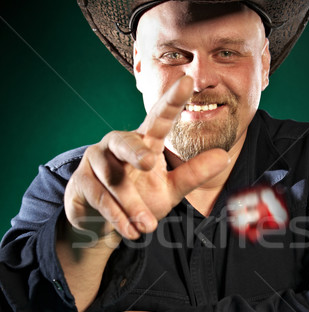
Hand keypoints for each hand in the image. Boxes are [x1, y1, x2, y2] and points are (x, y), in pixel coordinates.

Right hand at [64, 76, 229, 240]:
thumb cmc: (140, 198)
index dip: (173, 100)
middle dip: (135, 151)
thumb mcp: (171, 189)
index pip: (160, 118)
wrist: (104, 224)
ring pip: (114, 179)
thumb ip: (194, 173)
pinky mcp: (81, 182)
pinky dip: (117, 216)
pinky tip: (131, 231)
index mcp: (144, 141)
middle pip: (124, 141)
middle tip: (148, 162)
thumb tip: (224, 156)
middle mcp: (118, 144)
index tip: (188, 81)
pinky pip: (100, 197)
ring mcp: (96, 161)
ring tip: (148, 226)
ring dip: (132, 205)